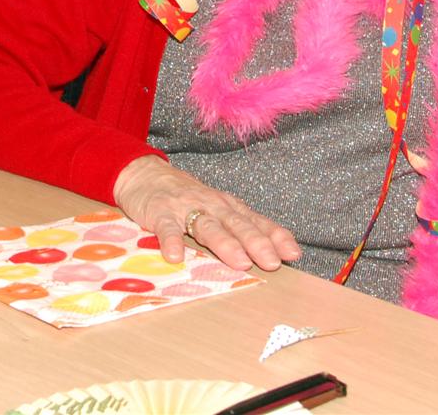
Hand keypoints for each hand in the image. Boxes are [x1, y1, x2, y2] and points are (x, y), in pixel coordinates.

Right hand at [113, 154, 300, 270]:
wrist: (144, 174)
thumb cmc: (186, 198)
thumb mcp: (217, 209)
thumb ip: (241, 228)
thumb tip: (276, 253)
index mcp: (227, 207)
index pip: (256, 221)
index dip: (275, 237)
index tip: (293, 254)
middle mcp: (211, 206)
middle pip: (237, 224)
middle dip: (256, 243)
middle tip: (271, 262)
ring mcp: (185, 208)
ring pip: (208, 226)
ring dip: (225, 244)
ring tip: (240, 262)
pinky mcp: (160, 213)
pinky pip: (167, 228)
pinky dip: (171, 241)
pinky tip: (175, 256)